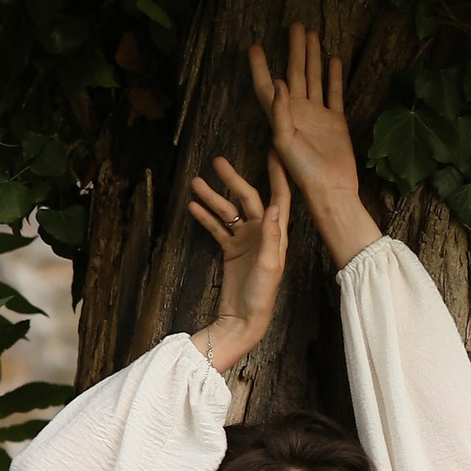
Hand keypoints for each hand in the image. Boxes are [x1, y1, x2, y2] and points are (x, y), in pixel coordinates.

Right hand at [188, 153, 289, 370]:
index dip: (277, 174)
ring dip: (212, 198)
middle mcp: (262, 232)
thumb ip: (272, 235)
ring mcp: (245, 240)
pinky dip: (206, 217)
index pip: (278, 197)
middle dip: (231, 180)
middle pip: (246, 198)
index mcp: (276, 234)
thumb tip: (275, 206)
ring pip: (227, 212)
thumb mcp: (269, 265)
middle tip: (217, 161)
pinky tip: (192, 207)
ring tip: (194, 183)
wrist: (244, 319)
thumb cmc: (261, 295)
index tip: (274, 152)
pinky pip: (218, 228)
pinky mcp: (231, 250)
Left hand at [249, 25, 376, 266]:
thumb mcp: (286, 142)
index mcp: (282, 117)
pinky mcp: (336, 120)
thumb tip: (280, 81)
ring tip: (311, 33)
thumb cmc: (303, 172)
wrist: (331, 188)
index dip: (259, 66)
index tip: (255, 46)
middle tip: (294, 25)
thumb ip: (281, 112)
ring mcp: (318, 115)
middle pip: (294, 73)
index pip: (267, 86)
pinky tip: (333, 59)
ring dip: (312, 57)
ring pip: (314, 78)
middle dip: (293, 50)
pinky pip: (334, 93)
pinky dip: (334, 76)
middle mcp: (298, 112)